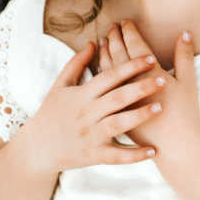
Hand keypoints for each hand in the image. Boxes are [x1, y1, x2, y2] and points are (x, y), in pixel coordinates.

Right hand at [22, 41, 163, 172]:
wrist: (35, 148)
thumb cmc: (50, 114)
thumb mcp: (59, 86)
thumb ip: (76, 64)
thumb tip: (93, 42)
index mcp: (81, 95)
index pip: (109, 77)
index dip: (129, 66)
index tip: (150, 58)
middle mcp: (87, 114)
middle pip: (117, 98)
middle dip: (141, 87)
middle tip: (164, 78)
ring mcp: (90, 136)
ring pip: (118, 124)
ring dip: (140, 116)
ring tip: (160, 108)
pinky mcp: (93, 156)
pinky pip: (116, 156)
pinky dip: (134, 155)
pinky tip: (153, 151)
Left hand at [99, 21, 199, 152]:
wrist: (174, 146)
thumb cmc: (184, 114)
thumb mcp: (189, 82)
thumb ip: (185, 56)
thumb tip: (184, 33)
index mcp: (149, 74)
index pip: (134, 47)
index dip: (129, 32)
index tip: (125, 22)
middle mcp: (130, 85)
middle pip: (117, 56)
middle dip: (113, 39)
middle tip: (112, 28)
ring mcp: (120, 99)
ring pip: (106, 72)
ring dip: (103, 55)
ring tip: (102, 42)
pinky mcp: (115, 111)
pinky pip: (101, 91)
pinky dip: (99, 76)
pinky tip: (98, 70)